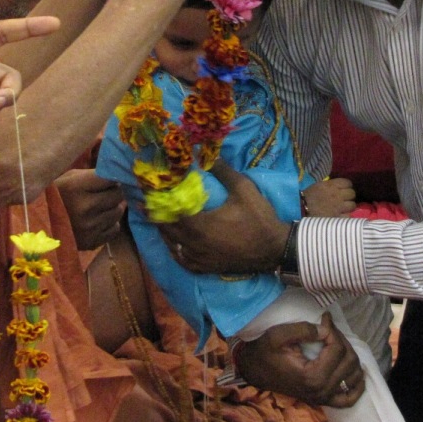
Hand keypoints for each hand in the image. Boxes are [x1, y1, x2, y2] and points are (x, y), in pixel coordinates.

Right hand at [55, 168, 126, 248]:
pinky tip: (98, 220)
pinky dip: (110, 224)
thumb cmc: (55, 196)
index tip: (110, 179)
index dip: (113, 177)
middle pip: (118, 195)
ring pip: (118, 212)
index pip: (110, 178)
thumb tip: (118, 176)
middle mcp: (84, 207)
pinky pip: (114, 229)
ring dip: (113, 208)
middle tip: (106, 192)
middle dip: (114, 192)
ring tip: (101, 206)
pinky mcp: (91, 242)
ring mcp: (89, 226)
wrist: (35, 227)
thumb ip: (92, 175)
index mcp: (76, 187)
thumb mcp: (68, 178)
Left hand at [159, 159, 286, 273]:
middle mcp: (194, 244)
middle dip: (155, 215)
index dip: (157, 201)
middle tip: (147, 203)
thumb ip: (222, 171)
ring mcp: (200, 259)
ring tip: (157, 218)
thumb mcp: (243, 189)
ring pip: (172, 245)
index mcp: (200, 225)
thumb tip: (206, 153)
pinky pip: (182, 260)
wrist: (275, 249)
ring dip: (163, 231)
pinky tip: (174, 243)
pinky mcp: (206, 268)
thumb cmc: (259, 218)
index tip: (147, 191)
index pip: (169, 212)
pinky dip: (174, 250)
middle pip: (166, 229)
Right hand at [237, 313, 364, 408]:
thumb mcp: (279, 335)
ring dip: (351, 356)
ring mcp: (324, 398)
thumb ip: (304, 330)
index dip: (333, 330)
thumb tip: (326, 329)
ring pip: (354, 375)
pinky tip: (357, 373)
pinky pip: (349, 399)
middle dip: (342, 340)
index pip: (337, 349)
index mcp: (312, 376)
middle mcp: (321, 390)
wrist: (255, 370)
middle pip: (349, 360)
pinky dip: (357, 387)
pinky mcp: (323, 400)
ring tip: (337, 342)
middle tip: (329, 328)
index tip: (325, 318)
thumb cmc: (265, 351)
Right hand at [302, 178, 355, 217]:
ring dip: (348, 207)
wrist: (300, 209)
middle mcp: (338, 195)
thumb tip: (339, 188)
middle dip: (348, 196)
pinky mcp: (338, 217)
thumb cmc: (307, 197)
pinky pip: (348, 216)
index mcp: (332, 185)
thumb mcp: (319, 186)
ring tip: (343, 209)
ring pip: (352, 205)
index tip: (343, 190)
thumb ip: (330, 186)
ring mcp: (339, 207)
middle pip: (352, 193)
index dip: (346, 186)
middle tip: (343, 200)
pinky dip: (345, 216)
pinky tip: (340, 216)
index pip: (348, 182)